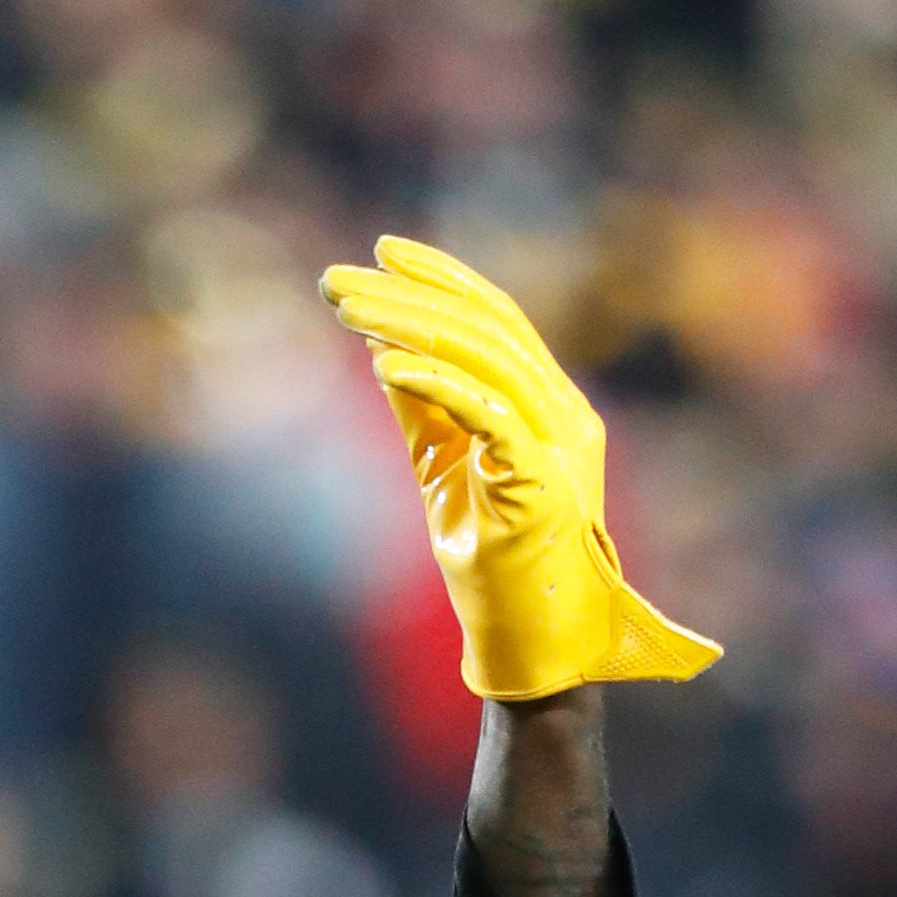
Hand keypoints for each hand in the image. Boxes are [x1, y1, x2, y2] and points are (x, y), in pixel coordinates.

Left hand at [320, 237, 718, 704]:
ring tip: (346, 307)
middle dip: (406, 293)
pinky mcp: (542, 483)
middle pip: (485, 327)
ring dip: (410, 326)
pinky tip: (382, 363)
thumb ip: (426, 411)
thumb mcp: (444, 471)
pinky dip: (438, 383)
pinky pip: (490, 415)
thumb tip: (385, 351)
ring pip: (486, 357)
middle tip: (334, 277)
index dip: (440, 279)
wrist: (531, 644)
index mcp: (546, 405)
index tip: (378, 252)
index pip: (496, 319)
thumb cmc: (491, 562)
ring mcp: (559, 446)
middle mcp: (562, 413)